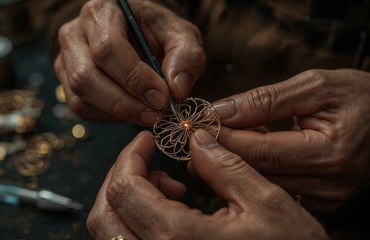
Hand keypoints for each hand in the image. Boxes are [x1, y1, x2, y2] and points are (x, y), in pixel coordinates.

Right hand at [54, 0, 204, 124]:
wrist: (141, 37)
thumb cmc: (159, 33)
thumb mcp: (182, 36)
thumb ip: (186, 57)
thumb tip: (177, 90)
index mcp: (102, 12)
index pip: (108, 49)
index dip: (134, 78)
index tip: (162, 98)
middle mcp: (75, 34)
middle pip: (86, 76)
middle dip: (124, 103)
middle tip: (156, 115)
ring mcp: (66, 59)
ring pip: (80, 97)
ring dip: (117, 113)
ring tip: (148, 115)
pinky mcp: (67, 82)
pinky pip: (81, 108)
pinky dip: (109, 117)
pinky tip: (132, 111)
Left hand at [87, 130, 327, 238]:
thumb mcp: (266, 202)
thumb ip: (225, 165)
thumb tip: (196, 139)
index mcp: (179, 239)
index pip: (125, 189)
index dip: (130, 155)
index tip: (148, 138)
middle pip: (104, 215)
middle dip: (122, 176)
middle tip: (149, 157)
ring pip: (112, 232)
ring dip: (129, 199)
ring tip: (169, 184)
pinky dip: (139, 219)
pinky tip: (174, 206)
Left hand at [212, 69, 369, 213]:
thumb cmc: (362, 97)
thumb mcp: (316, 86)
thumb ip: (266, 100)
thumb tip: (221, 111)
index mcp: (331, 153)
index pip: (263, 151)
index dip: (226, 139)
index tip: (198, 125)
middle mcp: (330, 184)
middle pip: (259, 172)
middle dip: (222, 153)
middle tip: (195, 137)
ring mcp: (327, 198)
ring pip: (265, 183)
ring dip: (235, 163)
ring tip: (211, 144)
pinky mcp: (323, 202)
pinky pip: (278, 188)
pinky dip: (256, 172)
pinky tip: (240, 157)